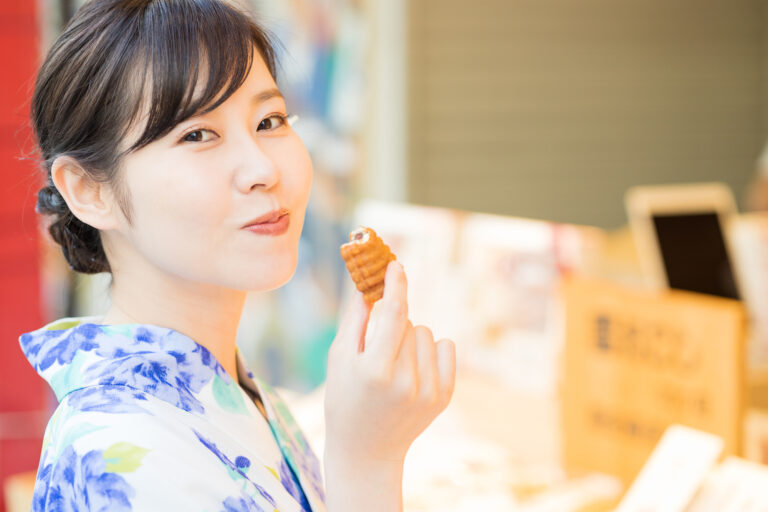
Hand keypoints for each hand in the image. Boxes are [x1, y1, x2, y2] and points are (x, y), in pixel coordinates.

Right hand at [324, 261, 455, 464]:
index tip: (397, 264)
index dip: (396, 285)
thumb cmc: (344, 399)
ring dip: (410, 338)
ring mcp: (428, 391)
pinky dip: (430, 351)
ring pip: (425, 332)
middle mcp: (405, 382)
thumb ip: (356, 318)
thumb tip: (368, 283)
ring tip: (393, 366)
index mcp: (374, 371)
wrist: (367, 451)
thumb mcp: (339, 358)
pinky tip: (414, 371)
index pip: (393, 314)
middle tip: (377, 349)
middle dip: (392, 323)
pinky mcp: (444, 396)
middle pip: (407, 321)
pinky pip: (445, 346)